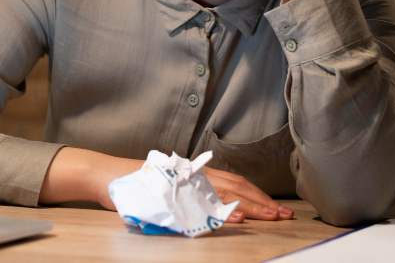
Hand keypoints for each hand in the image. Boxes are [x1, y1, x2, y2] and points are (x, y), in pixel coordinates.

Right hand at [40, 147, 291, 222]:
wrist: (110, 177)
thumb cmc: (140, 185)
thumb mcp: (173, 189)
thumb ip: (195, 196)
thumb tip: (224, 212)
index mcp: (197, 174)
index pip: (235, 184)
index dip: (257, 195)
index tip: (277, 209)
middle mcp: (194, 175)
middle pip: (236, 188)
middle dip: (262, 203)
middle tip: (284, 216)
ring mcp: (184, 183)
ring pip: (225, 194)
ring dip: (250, 207)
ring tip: (270, 217)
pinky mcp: (173, 194)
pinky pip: (201, 205)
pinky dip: (220, 212)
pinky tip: (236, 220)